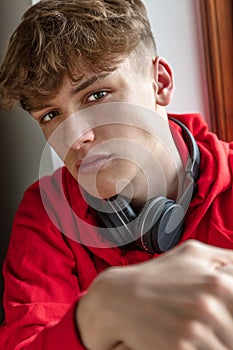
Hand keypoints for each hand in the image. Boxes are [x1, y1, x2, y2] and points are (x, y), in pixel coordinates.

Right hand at [77, 240, 232, 349]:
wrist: (118, 297)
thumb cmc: (158, 275)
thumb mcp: (193, 254)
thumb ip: (227, 259)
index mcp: (217, 282)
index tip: (227, 313)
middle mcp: (207, 305)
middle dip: (227, 328)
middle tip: (213, 324)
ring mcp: (192, 329)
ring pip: (226, 346)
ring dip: (217, 341)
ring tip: (202, 333)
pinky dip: (202, 348)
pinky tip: (192, 341)